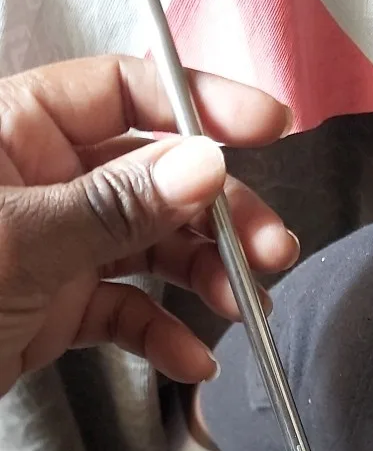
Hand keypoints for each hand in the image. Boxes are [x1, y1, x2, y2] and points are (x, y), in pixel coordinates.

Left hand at [0, 55, 297, 396]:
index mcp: (20, 131)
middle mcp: (47, 181)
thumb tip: (204, 163)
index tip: (266, 126)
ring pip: (153, 246)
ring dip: (205, 277)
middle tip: (269, 250)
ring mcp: (58, 245)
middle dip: (220, 214)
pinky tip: (189, 359)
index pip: (124, 92)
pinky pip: (128, 310)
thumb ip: (112, 204)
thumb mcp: (18, 240)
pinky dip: (162, 335)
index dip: (199, 102)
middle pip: (157, 176)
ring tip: (242, 306)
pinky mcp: (61, 306)